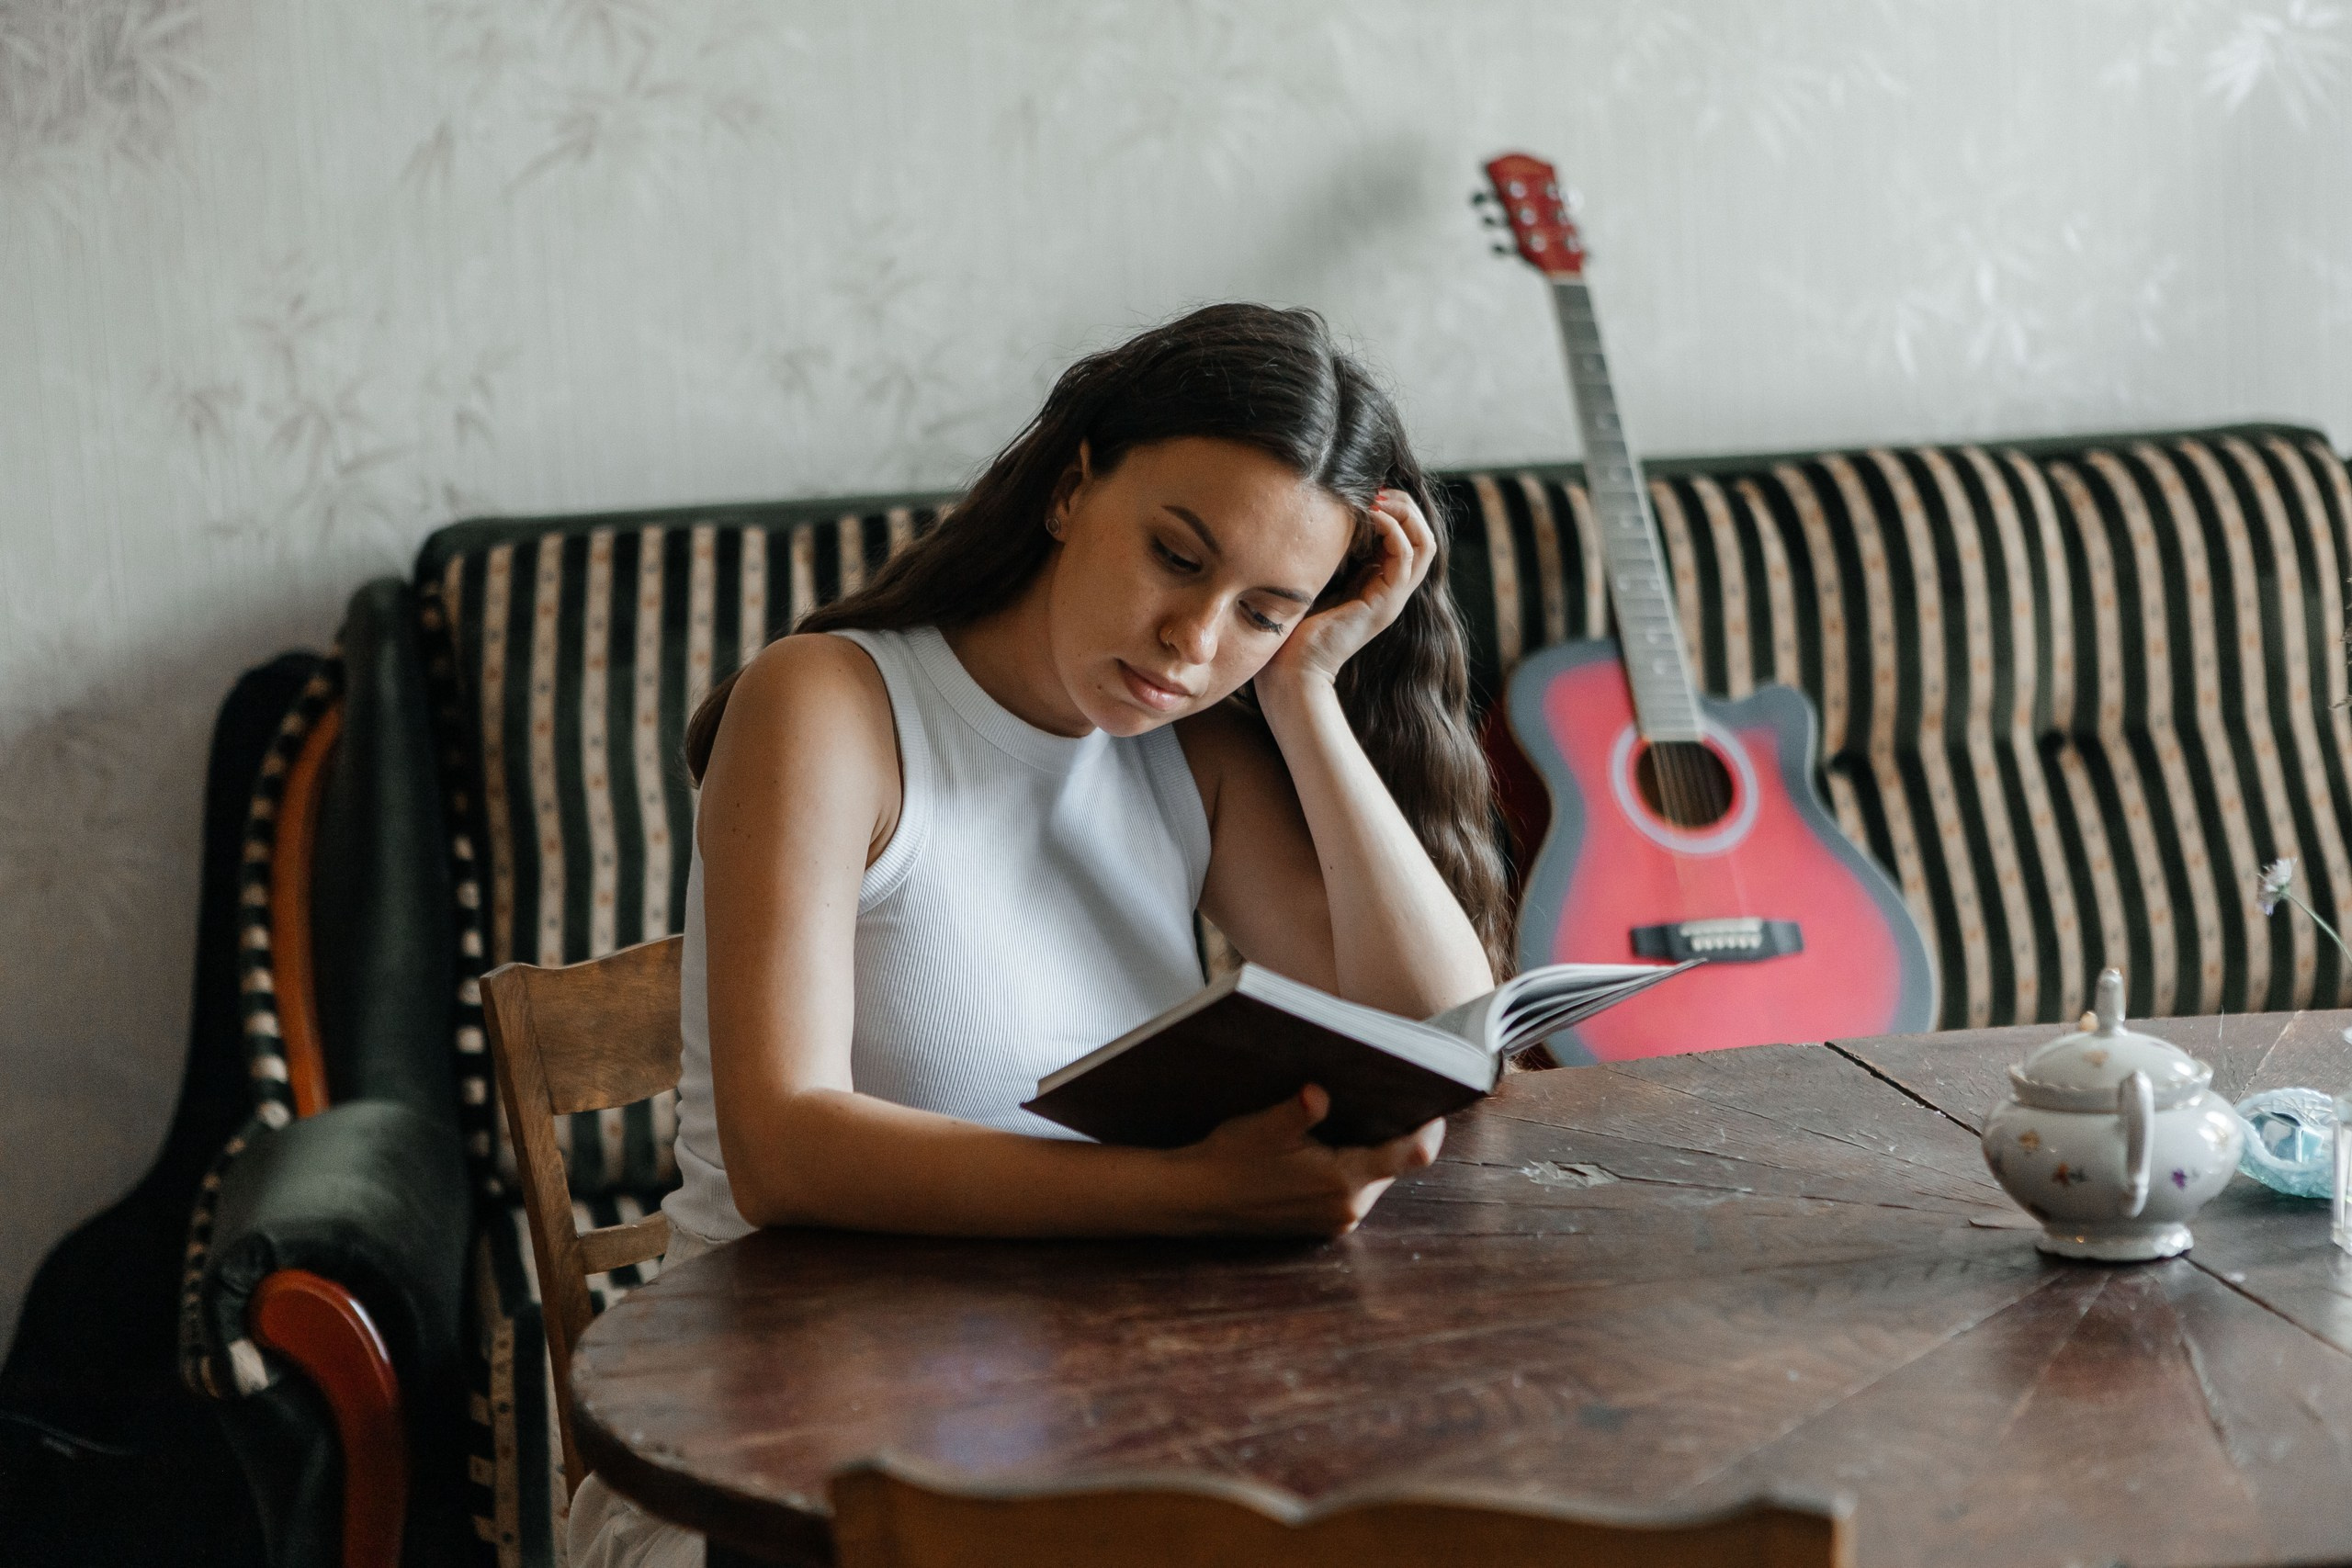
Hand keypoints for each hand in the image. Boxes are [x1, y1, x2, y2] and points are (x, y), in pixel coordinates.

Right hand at [1164, 1084, 1444, 1235]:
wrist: (1195, 1199)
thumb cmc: (1229, 1159)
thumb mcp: (1264, 1126)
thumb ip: (1299, 1109)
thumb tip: (1319, 1092)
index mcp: (1343, 1181)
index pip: (1412, 1154)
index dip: (1429, 1126)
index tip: (1434, 1098)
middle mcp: (1349, 1207)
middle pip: (1394, 1164)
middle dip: (1394, 1131)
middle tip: (1389, 1092)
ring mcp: (1336, 1220)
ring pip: (1374, 1176)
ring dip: (1370, 1149)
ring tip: (1358, 1113)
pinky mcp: (1322, 1225)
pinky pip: (1353, 1190)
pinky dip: (1351, 1166)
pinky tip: (1329, 1144)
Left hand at [1258, 488, 1436, 698]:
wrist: (1293, 668)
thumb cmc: (1296, 625)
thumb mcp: (1319, 576)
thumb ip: (1331, 552)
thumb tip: (1325, 515)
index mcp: (1380, 582)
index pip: (1409, 535)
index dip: (1396, 507)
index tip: (1369, 491)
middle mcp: (1393, 589)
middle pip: (1423, 535)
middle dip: (1405, 504)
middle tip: (1377, 491)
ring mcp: (1392, 598)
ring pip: (1423, 544)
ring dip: (1404, 513)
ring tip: (1378, 500)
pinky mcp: (1384, 604)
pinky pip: (1404, 558)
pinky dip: (1391, 531)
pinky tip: (1369, 518)